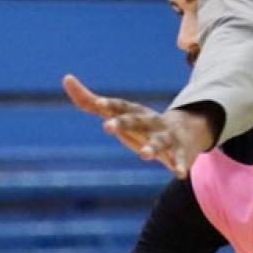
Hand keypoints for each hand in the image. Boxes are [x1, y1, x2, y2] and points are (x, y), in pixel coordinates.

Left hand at [63, 74, 214, 177]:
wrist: (185, 131)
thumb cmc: (140, 124)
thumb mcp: (115, 113)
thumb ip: (89, 101)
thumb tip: (66, 79)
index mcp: (134, 112)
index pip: (121, 106)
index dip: (109, 105)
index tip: (98, 103)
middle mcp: (150, 121)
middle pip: (136, 121)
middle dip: (122, 123)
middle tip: (106, 127)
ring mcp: (166, 136)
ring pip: (159, 142)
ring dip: (152, 147)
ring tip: (144, 155)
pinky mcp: (180, 152)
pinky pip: (179, 159)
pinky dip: (180, 165)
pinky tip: (179, 174)